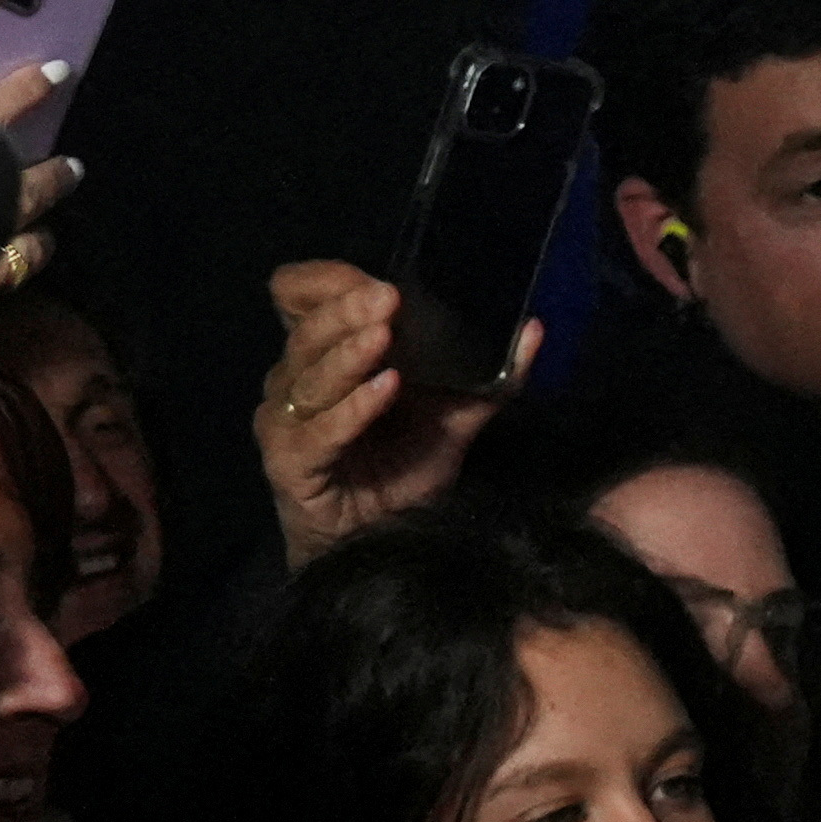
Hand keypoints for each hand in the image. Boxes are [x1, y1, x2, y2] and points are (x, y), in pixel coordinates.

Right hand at [255, 259, 532, 566]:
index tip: (374, 279)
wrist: (379, 542)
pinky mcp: (289, 461)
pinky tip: (384, 389)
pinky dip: (353, 408)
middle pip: (308, 330)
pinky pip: (320, 429)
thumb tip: (533, 329)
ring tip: (384, 336)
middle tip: (390, 298)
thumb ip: (489, 376)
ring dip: (349, 353)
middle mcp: (296, 379)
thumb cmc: (402, 472)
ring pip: (309, 375)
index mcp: (327, 354)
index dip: (327, 282)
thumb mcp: (453, 418)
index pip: (300, 296)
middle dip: (347, 309)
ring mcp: (287, 420)